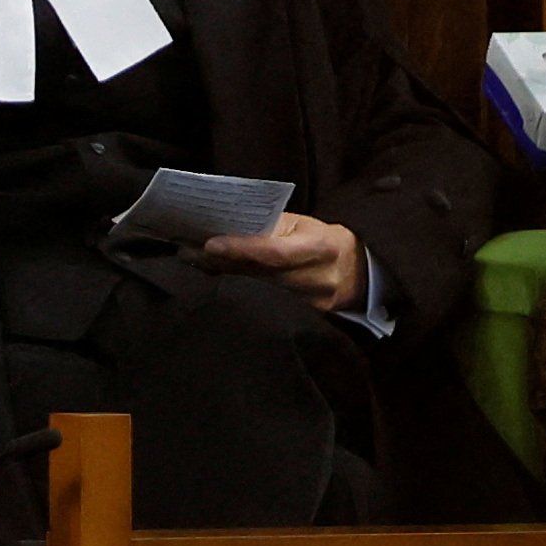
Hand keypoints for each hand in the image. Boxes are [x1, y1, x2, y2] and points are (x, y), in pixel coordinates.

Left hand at [197, 211, 365, 314]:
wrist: (357, 274)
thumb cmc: (324, 241)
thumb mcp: (304, 225)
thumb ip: (271, 227)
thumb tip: (227, 225)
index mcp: (320, 248)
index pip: (274, 252)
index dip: (241, 249)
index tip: (209, 244)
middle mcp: (316, 280)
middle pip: (259, 275)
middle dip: (222, 263)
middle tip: (188, 251)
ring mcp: (309, 305)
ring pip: (257, 293)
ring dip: (224, 278)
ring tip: (196, 262)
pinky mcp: (301, 320)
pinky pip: (264, 306)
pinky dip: (239, 293)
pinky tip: (217, 282)